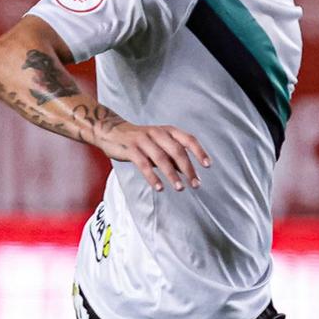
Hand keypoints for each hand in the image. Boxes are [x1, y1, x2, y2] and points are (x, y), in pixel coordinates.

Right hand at [97, 122, 211, 192]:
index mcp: (167, 130)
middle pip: (177, 150)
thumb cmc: (139, 141)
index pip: (188, 139)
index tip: (207, 165)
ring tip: (180, 188)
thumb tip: (188, 173)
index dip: (199, 152)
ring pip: (161, 158)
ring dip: (172, 175)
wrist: (110, 132)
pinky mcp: (130, 149)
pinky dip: (152, 177)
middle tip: (195, 184)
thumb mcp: (158, 145)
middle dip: (188, 168)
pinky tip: (159, 187)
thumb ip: (171, 157)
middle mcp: (157, 133)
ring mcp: (143, 140)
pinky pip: (144, 164)